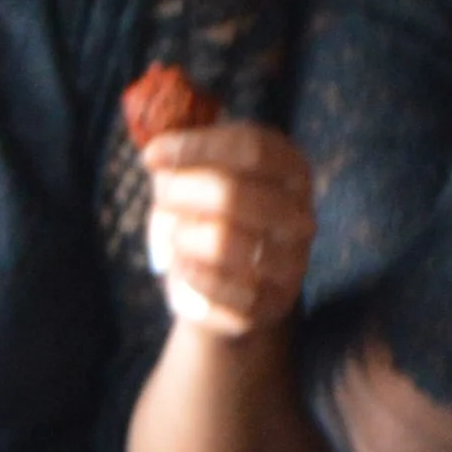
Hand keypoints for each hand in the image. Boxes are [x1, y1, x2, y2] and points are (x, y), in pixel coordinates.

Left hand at [143, 121, 315, 340]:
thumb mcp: (200, 178)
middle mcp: (300, 216)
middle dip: (180, 192)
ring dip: (182, 236)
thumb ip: (182, 161)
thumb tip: (157, 157)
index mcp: (292, 171)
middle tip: (160, 198)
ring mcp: (292, 264)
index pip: (251, 147)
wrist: (226, 290)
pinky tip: (183, 266)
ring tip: (175, 236)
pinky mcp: (272, 304)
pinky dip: (189, 274)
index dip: (195, 147)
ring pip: (223, 242)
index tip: (151, 155)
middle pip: (232, 192)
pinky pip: (219, 287)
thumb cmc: (210, 219)